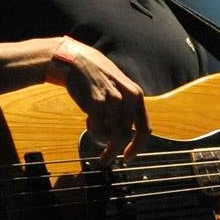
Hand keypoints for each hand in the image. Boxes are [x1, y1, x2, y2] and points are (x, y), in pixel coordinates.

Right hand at [58, 39, 150, 165]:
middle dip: (116, 151)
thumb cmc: (96, 76)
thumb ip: (126, 108)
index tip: (128, 157)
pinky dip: (93, 131)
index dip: (137, 146)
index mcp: (136, 95)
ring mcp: (113, 100)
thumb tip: (127, 136)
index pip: (144, 128)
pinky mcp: (96, 103)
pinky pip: (97, 130)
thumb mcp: (119, 87)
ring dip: (102, 142)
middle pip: (127, 136)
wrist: (75, 60)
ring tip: (93, 132)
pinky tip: (88, 121)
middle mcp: (129, 98)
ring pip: (113, 136)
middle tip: (106, 160)